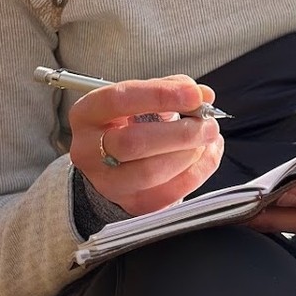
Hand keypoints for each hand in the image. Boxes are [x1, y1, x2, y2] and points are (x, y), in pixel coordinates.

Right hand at [68, 75, 223, 215]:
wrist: (112, 163)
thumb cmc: (129, 123)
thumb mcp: (139, 98)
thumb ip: (170, 90)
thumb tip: (202, 96)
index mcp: (87, 114)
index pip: (119, 100)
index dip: (160, 95)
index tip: (193, 94)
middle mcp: (89, 151)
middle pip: (134, 142)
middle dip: (180, 132)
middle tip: (208, 122)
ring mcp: (107, 183)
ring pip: (151, 172)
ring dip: (190, 153)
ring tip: (208, 137)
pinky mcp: (130, 206)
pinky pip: (167, 195)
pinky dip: (196, 172)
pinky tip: (207, 154)